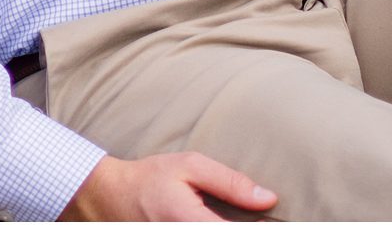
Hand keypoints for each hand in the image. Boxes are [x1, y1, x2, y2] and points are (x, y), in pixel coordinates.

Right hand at [63, 152, 277, 220]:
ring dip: (233, 229)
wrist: (109, 197)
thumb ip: (230, 183)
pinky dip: (215, 231)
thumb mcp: (190, 166)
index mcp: (192, 222)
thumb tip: (268, 198)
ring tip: (243, 219)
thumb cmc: (151, 178)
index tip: (283, 223)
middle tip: (259, 217)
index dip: (264, 227)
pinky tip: (223, 222)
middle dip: (247, 227)